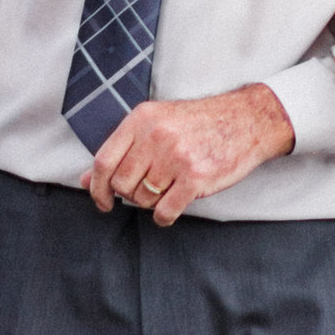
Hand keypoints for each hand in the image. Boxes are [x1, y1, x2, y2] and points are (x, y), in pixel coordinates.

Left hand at [82, 85, 293, 227]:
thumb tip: (88, 179)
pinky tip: (173, 205)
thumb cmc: (200, 123)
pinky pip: (164, 211)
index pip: (104, 161)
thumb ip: (122, 149)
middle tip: (148, 188)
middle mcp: (156, 135)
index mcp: (142, 119)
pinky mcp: (195, 177)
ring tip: (169, 187)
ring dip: (152, 202)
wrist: (247, 120)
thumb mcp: (157, 124)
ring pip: (143, 199)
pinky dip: (164, 216)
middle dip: (130, 194)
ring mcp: (176, 156)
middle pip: (122, 183)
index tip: (103, 200)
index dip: (97, 187)